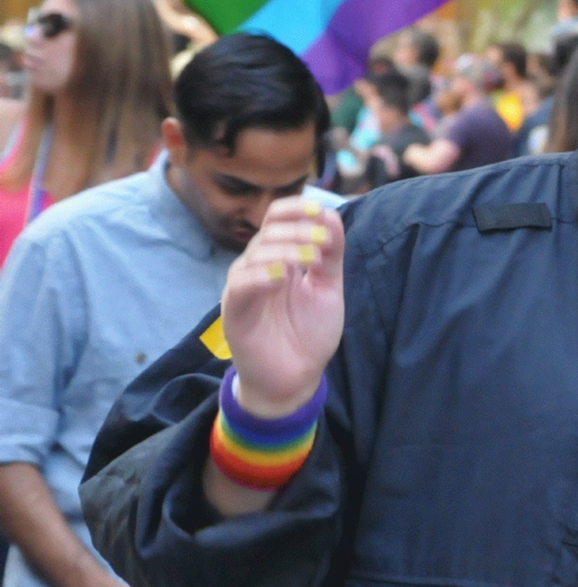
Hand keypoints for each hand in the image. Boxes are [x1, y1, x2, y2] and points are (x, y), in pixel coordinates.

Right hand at [222, 198, 344, 416]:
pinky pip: (242, 285)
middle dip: (298, 231)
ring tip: (312, 259)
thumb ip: (331, 255)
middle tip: (323, 243)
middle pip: (268, 232)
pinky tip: (283, 276)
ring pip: (256, 254)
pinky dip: (261, 275)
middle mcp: (258, 268)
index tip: (319, 210)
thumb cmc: (308, 332)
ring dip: (287, 250)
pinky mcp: (236, 312)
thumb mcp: (328, 288)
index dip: (295, 209)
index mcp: (279, 258)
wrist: (296, 378)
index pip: (276, 219)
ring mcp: (244, 288)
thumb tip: (331, 214)